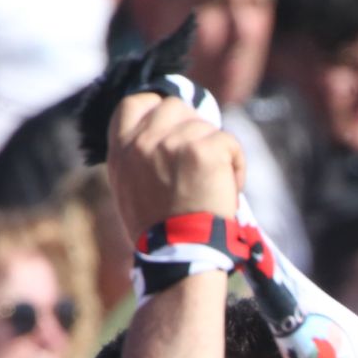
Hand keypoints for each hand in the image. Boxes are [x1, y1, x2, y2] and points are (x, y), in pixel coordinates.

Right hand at [107, 93, 245, 236]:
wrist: (180, 254)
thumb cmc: (160, 233)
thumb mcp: (130, 190)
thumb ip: (139, 158)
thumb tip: (160, 136)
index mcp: (121, 151)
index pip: (135, 103)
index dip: (158, 107)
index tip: (174, 124)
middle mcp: (144, 142)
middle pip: (175, 107)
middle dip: (193, 128)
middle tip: (201, 160)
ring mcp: (174, 143)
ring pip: (205, 125)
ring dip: (216, 151)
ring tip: (213, 184)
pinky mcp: (204, 150)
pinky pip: (229, 142)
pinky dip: (236, 164)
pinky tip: (230, 188)